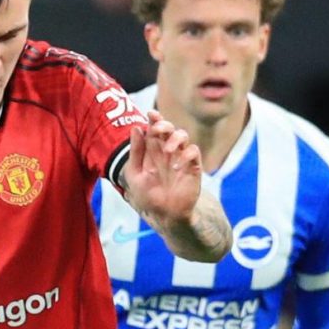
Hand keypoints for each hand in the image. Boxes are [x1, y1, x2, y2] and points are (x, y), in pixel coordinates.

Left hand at [122, 109, 202, 228]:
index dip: (154, 119)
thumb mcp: (135, 173)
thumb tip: (136, 128)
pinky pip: (193, 151)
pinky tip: (177, 166)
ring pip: (183, 136)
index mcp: (152, 152)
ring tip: (167, 151)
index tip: (150, 113)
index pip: (154, 130)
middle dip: (164, 124)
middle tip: (157, 130)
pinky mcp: (193, 167)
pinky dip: (186, 154)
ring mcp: (180, 158)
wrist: (164, 214)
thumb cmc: (148, 195)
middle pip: (169, 129)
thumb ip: (136, 152)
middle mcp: (167, 152)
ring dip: (175, 139)